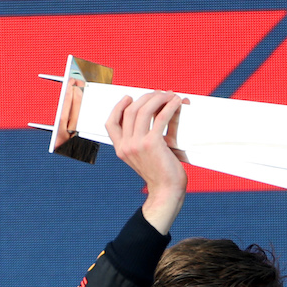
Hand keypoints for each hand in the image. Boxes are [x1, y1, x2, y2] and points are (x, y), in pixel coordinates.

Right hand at [105, 91, 189, 233]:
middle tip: (159, 94)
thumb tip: (162, 114)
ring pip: (143, 110)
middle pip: (129, 111)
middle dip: (145, 98)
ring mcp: (137, 144)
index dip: (118, 107)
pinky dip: (169, 107)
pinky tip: (176, 102)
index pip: (110, 123)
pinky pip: (160, 118)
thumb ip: (146, 139)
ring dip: (158, 98)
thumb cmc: (161, 175)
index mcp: (121, 149)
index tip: (129, 98)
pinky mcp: (152, 144)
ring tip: (169, 95)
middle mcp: (126, 146)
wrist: (167, 192)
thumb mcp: (146, 156)